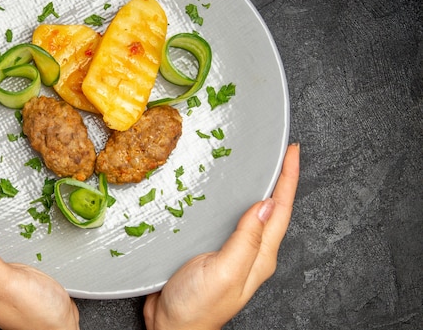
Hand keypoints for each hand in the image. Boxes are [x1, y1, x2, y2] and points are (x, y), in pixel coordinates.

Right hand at [143, 143, 299, 329]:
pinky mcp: (212, 249)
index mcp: (260, 256)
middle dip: (280, 178)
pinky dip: (232, 200)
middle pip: (272, 208)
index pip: (281, 209)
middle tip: (282, 152)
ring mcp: (232, 251)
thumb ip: (247, 239)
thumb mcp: (225, 271)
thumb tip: (266, 204)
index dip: (289, 178)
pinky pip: (229, 219)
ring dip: (258, 186)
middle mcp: (250, 252)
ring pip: (250, 212)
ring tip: (260, 164)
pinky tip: (224, 192)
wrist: (171, 327)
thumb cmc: (197, 307)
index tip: (293, 152)